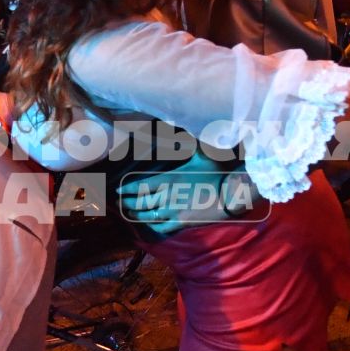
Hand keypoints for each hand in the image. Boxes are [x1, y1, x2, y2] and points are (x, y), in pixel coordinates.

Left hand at [115, 147, 255, 236]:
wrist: (232, 193)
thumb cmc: (217, 171)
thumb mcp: (201, 151)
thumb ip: (187, 141)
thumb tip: (179, 122)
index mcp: (168, 178)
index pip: (139, 185)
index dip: (126, 189)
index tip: (117, 190)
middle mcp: (166, 196)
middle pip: (140, 202)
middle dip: (126, 203)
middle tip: (117, 203)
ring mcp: (173, 211)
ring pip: (147, 216)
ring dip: (134, 215)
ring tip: (126, 213)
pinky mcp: (182, 222)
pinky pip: (161, 228)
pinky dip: (151, 227)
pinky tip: (146, 225)